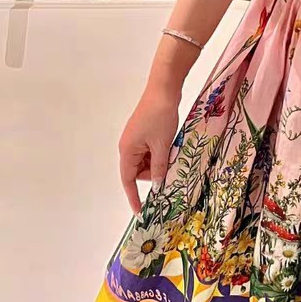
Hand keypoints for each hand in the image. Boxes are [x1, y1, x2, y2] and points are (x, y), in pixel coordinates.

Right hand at [118, 85, 180, 214]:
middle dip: (155, 174)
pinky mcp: (145, 133)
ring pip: (148, 162)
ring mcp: (137, 139)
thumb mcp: (162, 145)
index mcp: (127, 150)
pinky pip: (152, 151)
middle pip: (140, 171)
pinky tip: (172, 148)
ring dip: (160, 163)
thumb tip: (157, 185)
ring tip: (173, 152)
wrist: (164, 90)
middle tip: (171, 168)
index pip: (128, 180)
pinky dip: (161, 154)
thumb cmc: (160, 116)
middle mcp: (128, 146)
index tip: (140, 211)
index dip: (134, 196)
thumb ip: (159, 168)